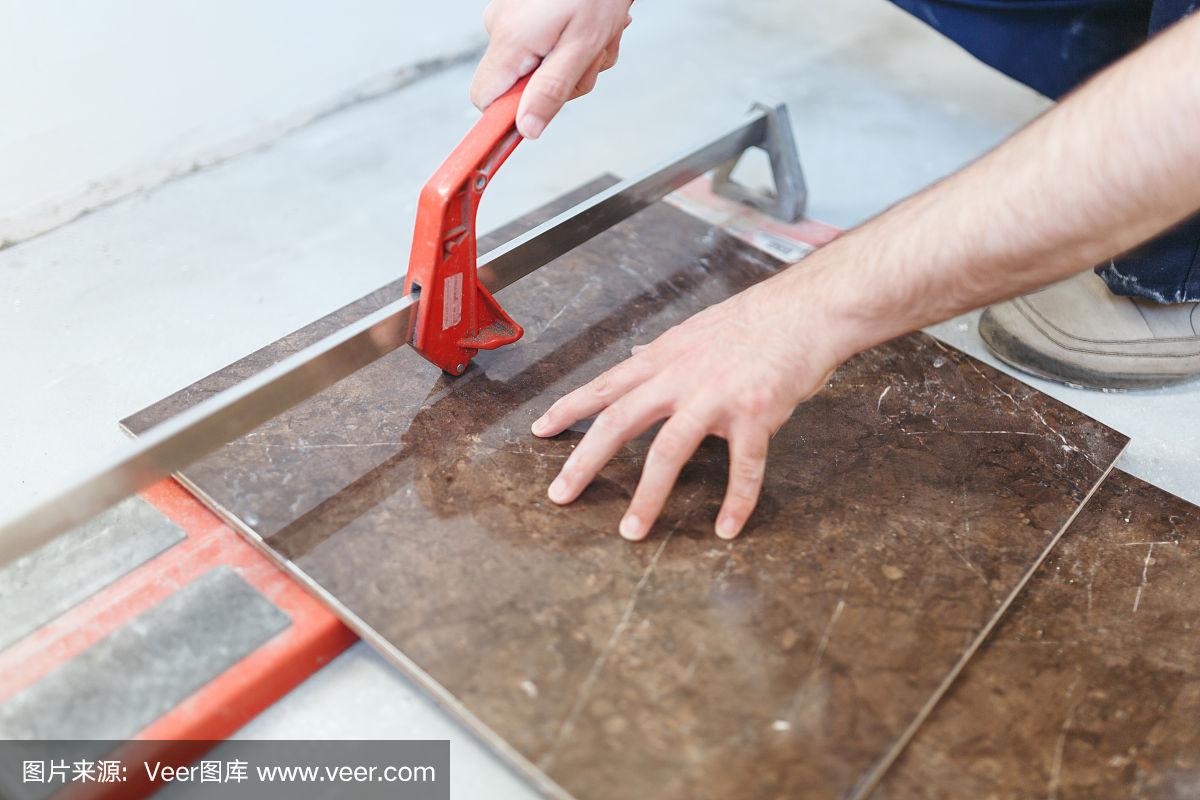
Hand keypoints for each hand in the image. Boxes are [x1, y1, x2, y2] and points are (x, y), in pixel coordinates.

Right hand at [470, 0, 632, 138]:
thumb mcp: (582, 47)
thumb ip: (551, 91)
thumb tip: (526, 128)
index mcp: (510, 40)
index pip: (485, 100)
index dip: (509, 115)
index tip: (533, 121)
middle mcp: (501, 27)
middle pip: (519, 86)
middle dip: (559, 83)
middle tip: (588, 59)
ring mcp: (511, 17)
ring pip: (539, 67)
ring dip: (574, 62)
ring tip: (594, 35)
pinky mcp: (523, 12)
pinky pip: (545, 46)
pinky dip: (572, 44)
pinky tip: (587, 26)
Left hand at [531, 272, 843, 540]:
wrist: (808, 310)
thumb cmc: (755, 322)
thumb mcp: (695, 331)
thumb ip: (663, 354)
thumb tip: (633, 358)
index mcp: (664, 359)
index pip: (605, 385)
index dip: (569, 408)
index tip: (540, 431)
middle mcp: (681, 378)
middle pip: (619, 422)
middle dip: (584, 461)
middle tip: (559, 495)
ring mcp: (717, 397)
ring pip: (669, 451)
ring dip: (647, 496)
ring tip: (631, 531)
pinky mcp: (756, 414)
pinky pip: (743, 467)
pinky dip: (736, 502)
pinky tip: (726, 529)